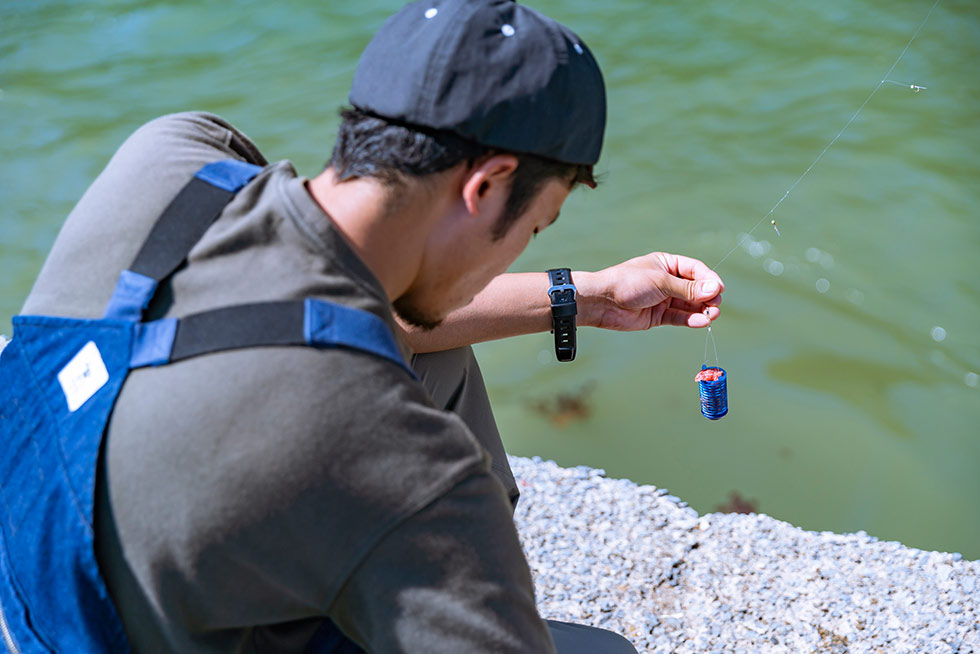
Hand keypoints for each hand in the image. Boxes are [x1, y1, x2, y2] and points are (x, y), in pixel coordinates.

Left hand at [576, 252, 723, 329]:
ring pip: (689, 305)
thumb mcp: (661, 282)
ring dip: (702, 310)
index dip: (709, 280)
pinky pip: (679, 318)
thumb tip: (714, 289)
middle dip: (707, 297)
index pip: (695, 270)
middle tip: (715, 305)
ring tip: (712, 315)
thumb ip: (687, 288)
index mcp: (667, 264)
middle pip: (695, 289)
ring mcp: (663, 299)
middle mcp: (667, 281)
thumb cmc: (627, 283)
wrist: (601, 302)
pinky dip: (690, 320)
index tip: (719, 290)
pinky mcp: (658, 316)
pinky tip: (701, 322)